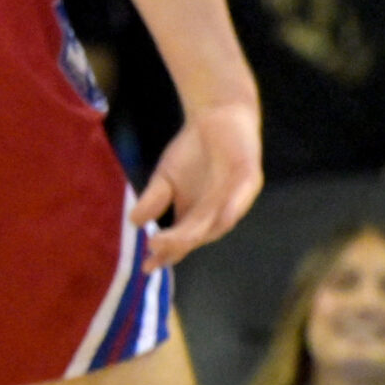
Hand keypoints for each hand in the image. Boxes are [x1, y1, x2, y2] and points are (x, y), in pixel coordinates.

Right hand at [134, 101, 262, 271]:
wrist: (217, 116)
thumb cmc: (193, 151)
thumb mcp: (165, 177)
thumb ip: (154, 200)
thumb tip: (134, 222)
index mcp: (199, 215)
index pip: (183, 240)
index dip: (166, 253)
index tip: (146, 268)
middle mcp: (219, 212)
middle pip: (199, 234)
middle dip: (178, 244)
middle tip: (156, 250)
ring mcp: (236, 197)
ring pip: (219, 220)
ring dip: (200, 231)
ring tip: (178, 241)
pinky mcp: (250, 178)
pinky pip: (242, 196)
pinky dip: (233, 207)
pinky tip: (222, 217)